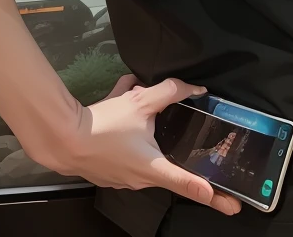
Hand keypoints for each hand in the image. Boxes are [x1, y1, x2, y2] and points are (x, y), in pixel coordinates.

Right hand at [45, 75, 239, 215]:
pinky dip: (133, 139)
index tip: (229, 203)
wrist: (63, 139)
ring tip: (135, 112)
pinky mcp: (113, 175)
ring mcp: (125, 181)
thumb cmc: (105, 124)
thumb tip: (195, 89)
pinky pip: (132, 157)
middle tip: (197, 155)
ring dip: (149, 137)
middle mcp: (140, 180)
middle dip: (180, 153)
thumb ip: (170, 92)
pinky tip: (124, 120)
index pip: (184, 182)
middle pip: (170, 169)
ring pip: (149, 158)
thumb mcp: (140, 100)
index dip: (208, 193)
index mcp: (151, 167)